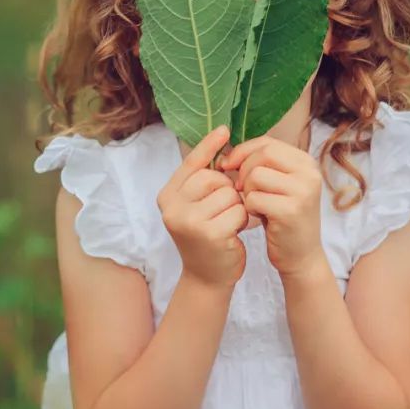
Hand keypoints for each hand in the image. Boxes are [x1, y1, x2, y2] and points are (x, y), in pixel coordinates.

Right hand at [158, 125, 248, 288]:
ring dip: (236, 206)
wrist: (207, 278)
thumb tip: (222, 138)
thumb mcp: (197, 206)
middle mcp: (172, 206)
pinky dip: (242, 220)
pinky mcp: (208, 233)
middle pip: (213, 177)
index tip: (225, 130)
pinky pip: (237, 210)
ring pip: (228, 193)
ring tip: (229, 222)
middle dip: (228, 189)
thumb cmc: (207, 236)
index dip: (208, 146)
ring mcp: (188, 220)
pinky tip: (234, 233)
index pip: (191, 163)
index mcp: (167, 196)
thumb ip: (203, 180)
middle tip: (226, 209)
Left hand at [218, 135, 323, 275]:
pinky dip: (249, 207)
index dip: (243, 151)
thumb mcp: (277, 184)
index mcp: (306, 162)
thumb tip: (227, 151)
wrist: (301, 256)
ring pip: (256, 175)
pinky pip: (254, 198)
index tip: (228, 165)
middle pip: (263, 154)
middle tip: (239, 188)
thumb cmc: (282, 218)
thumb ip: (262, 164)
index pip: (268, 142)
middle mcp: (309, 173)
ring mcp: (303, 191)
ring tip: (254, 204)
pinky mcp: (291, 210)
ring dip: (246, 191)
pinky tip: (258, 216)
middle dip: (243, 170)